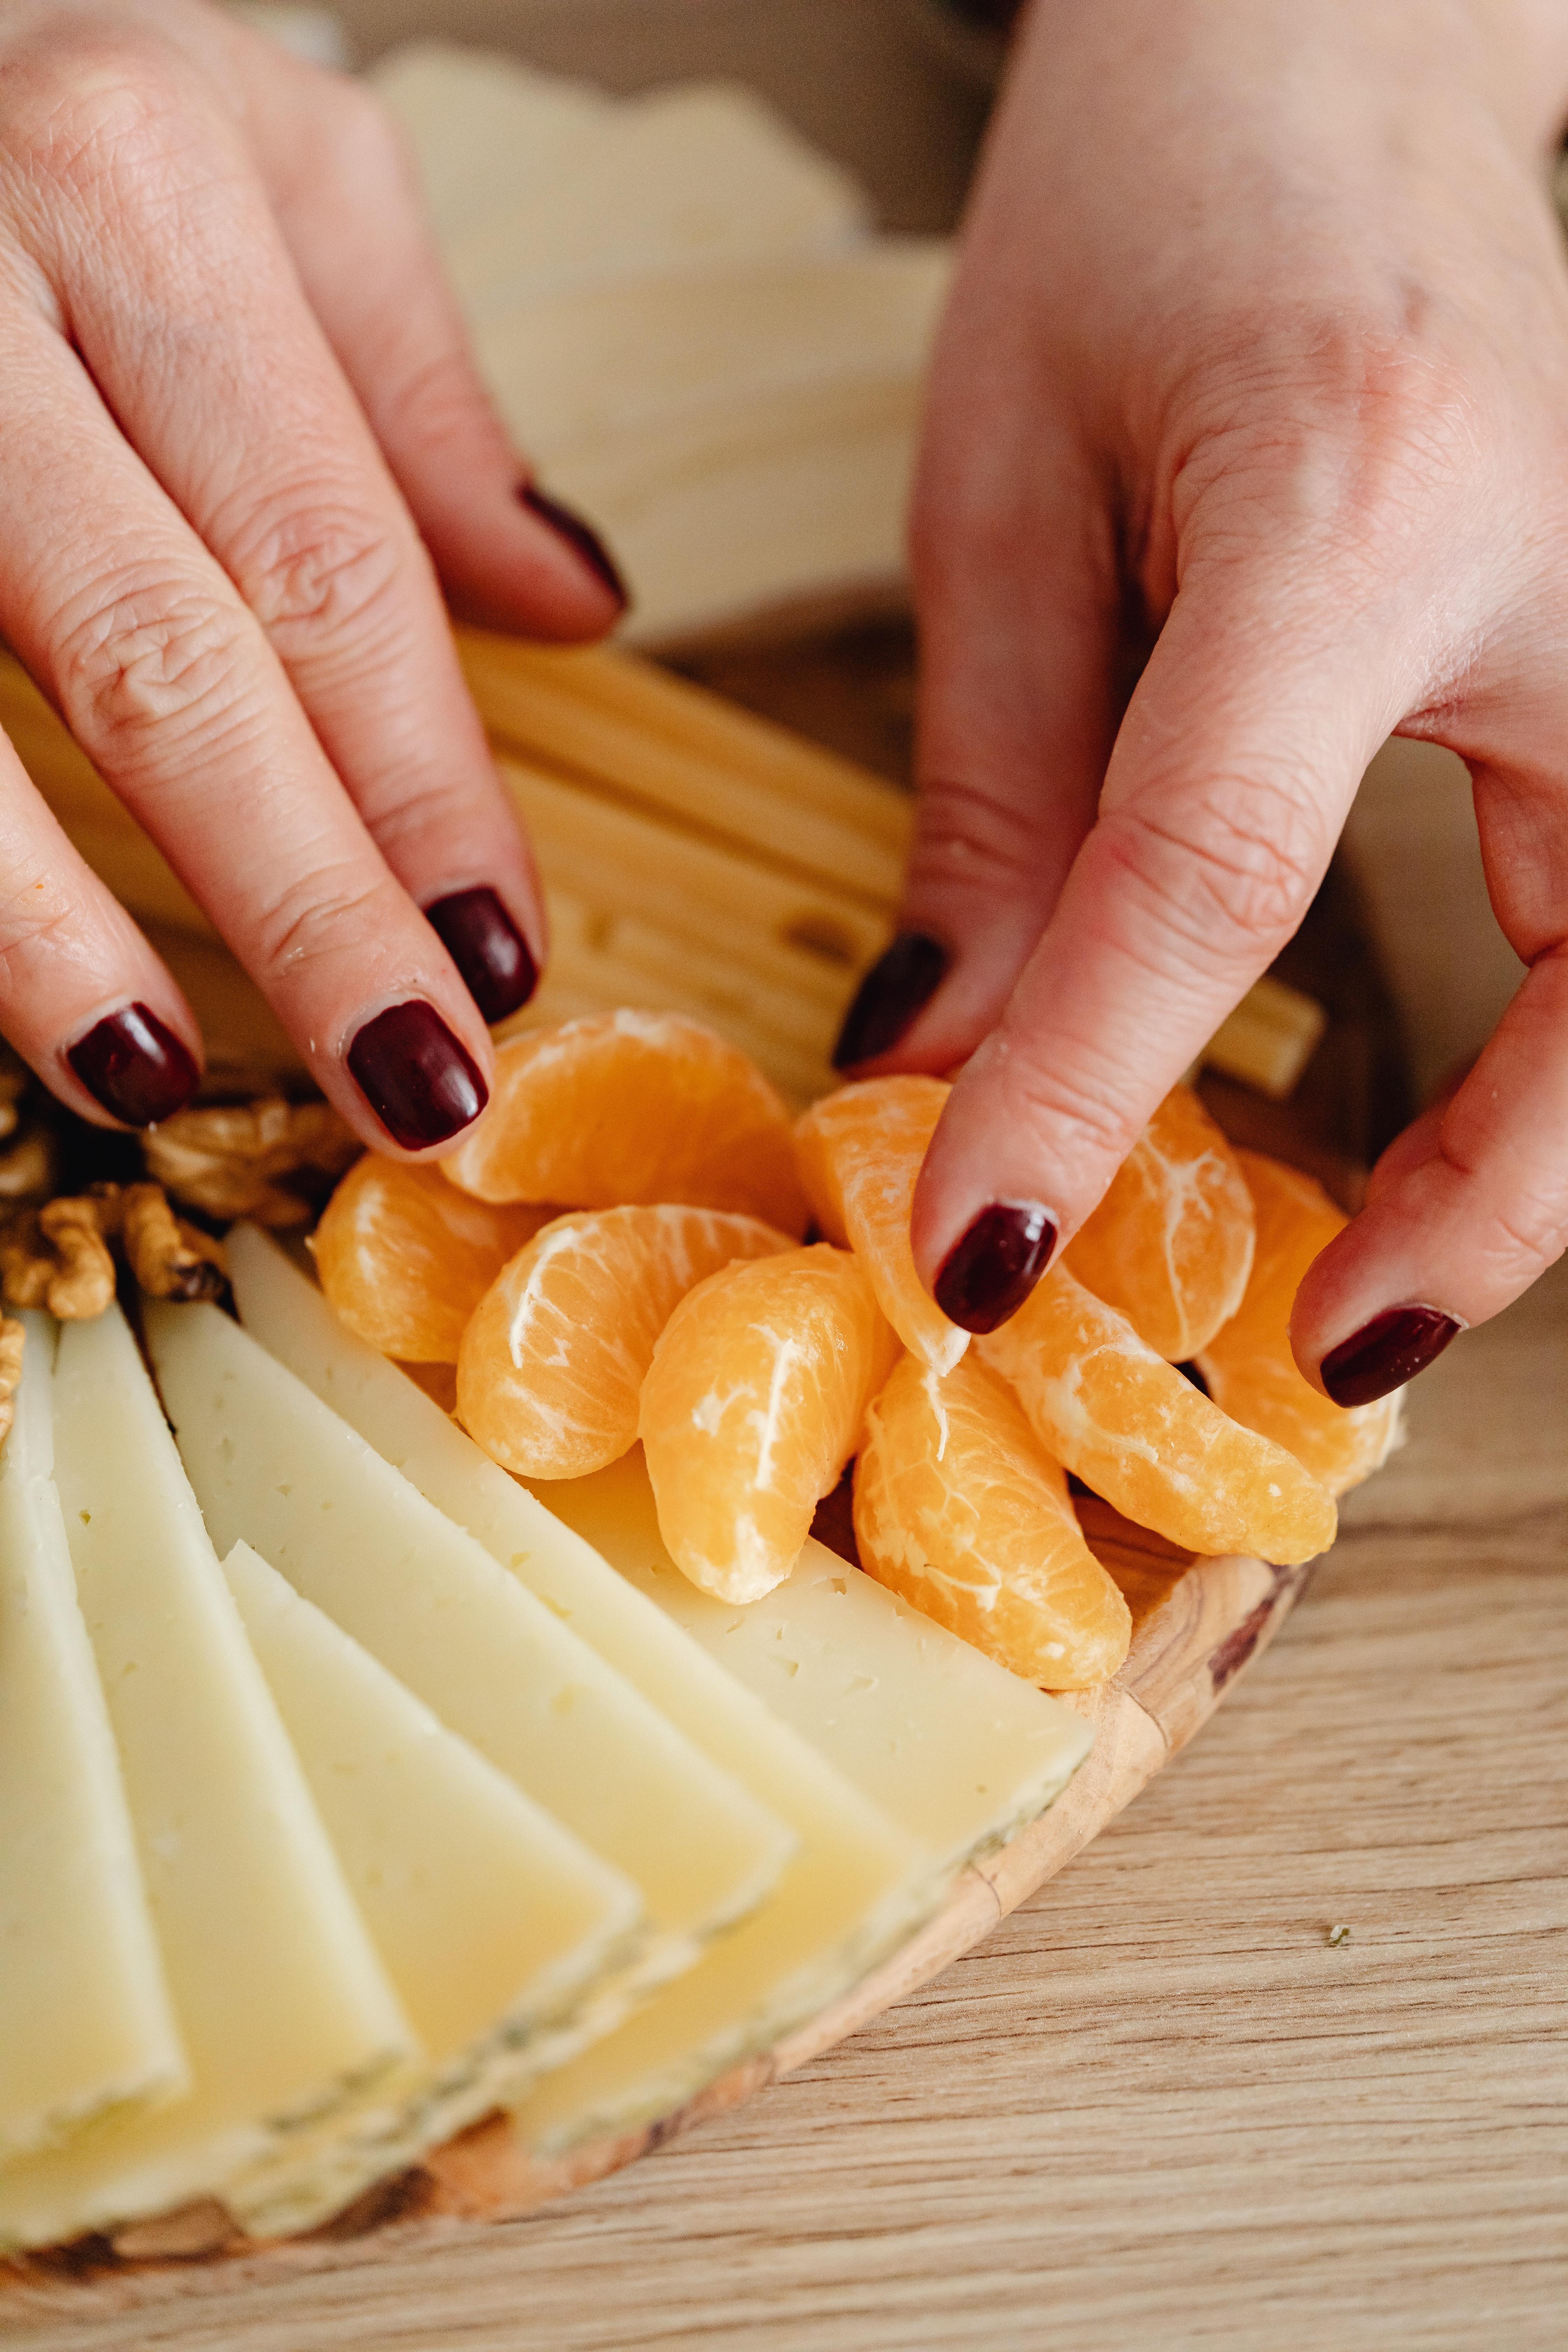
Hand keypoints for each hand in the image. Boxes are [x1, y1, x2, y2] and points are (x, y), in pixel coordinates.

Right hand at [0, 0, 623, 1149]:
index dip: (426, 787)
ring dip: (48, 938)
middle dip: (302, 902)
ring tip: (158, 1081)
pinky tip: (26, 999)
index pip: (334, 564)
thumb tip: (570, 596)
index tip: (502, 948)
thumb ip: (414, 388)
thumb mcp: (253, 160)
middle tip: (413, 1079)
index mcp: (138, 182)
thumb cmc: (30, 104)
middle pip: (169, 665)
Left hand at [839, 0, 1567, 1403]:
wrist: (1336, 42)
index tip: (975, 1256)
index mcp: (1356, 504)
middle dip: (1481, 1202)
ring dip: (1543, 1147)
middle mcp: (1564, 570)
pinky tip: (1461, 1115)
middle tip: (1332, 1346)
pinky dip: (1557, 1038)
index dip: (1083, 1098)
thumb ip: (996, 790)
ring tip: (1388, 1274)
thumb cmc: (1147, 210)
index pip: (1207, 882)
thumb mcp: (1006, 489)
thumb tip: (944, 1047)